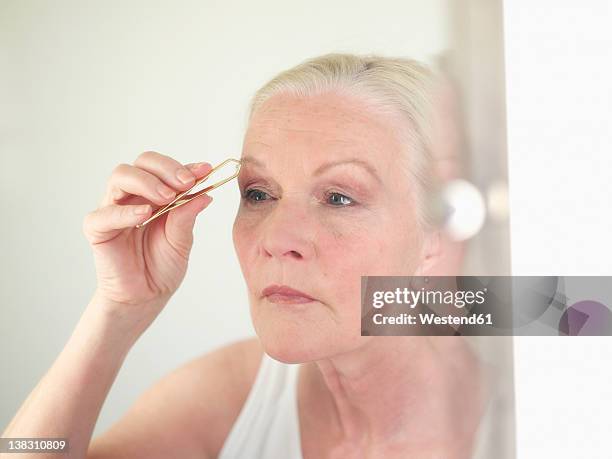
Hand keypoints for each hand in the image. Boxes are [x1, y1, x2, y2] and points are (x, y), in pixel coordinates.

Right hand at [82, 151, 212, 323]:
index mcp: (155, 194)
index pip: (165, 169)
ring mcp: (113, 209)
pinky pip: (105, 213)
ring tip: (167, 197)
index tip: (205, 170)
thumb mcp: (182, 240)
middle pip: (141, 163)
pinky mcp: (97, 229)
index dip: (185, 166)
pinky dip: (125, 211)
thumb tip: (205, 193)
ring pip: (120, 177)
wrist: (147, 297)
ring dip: (147, 182)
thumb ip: (187, 216)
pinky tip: (145, 213)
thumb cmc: (162, 266)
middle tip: (186, 183)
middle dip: (166, 169)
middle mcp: (133, 196)